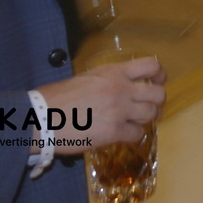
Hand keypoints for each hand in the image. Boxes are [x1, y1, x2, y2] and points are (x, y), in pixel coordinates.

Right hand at [36, 56, 165, 147]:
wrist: (42, 117)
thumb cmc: (58, 97)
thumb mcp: (87, 78)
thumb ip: (109, 80)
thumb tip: (121, 87)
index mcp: (113, 72)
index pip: (151, 66)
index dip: (160, 75)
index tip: (159, 81)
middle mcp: (121, 88)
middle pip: (158, 94)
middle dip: (158, 102)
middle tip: (151, 108)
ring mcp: (119, 110)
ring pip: (151, 115)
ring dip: (146, 120)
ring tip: (137, 122)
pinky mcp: (113, 131)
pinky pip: (137, 134)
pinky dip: (133, 136)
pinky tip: (124, 135)